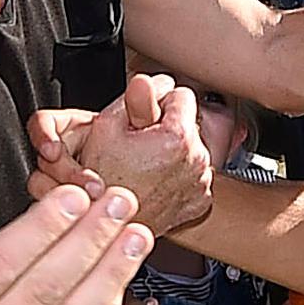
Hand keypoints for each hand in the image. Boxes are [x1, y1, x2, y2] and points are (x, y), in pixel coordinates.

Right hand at [24, 75, 213, 234]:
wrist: (109, 224)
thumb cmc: (103, 180)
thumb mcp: (107, 127)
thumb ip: (136, 97)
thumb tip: (152, 80)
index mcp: (178, 136)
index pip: (182, 94)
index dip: (159, 101)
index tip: (146, 114)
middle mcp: (198, 159)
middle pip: (189, 123)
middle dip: (168, 127)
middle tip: (141, 143)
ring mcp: (201, 182)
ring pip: (193, 149)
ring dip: (175, 152)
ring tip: (147, 164)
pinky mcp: (200, 201)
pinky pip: (195, 176)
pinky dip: (179, 176)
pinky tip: (157, 181)